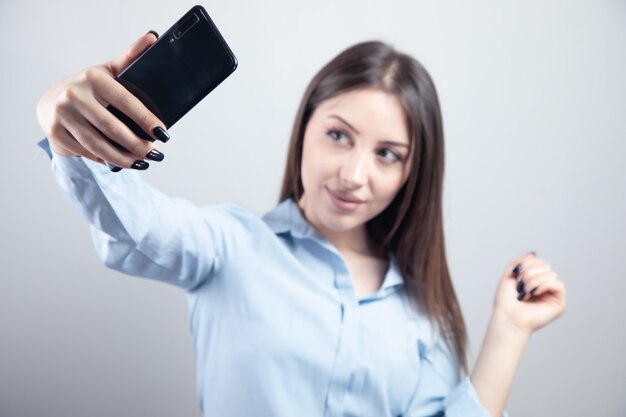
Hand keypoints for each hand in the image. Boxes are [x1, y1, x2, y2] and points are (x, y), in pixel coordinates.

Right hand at [36, 32, 166, 168]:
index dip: (146, 120)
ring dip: (124, 158)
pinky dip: (105, 159)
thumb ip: (130, 58)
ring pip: (99, 145)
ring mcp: (62, 115)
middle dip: (138, 145)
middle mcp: (75, 95)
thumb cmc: (87, 88)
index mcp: (93, 78)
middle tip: (156, 154)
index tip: (163, 134)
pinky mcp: (56, 133)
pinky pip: (87, 152)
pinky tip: (120, 162)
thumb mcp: (107, 72)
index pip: (126, 101)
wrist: (50, 102)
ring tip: (142, 163)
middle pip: (113, 128)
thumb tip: (153, 38)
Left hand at [492, 253, 566, 334]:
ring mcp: (552, 295)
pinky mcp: (559, 304)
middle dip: (530, 272)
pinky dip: (545, 285)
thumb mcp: (509, 275)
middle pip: (546, 265)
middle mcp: (545, 287)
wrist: (507, 316)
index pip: (539, 262)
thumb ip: (520, 262)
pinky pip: (559, 284)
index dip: (528, 263)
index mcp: (534, 281)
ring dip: (534, 281)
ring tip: (525, 293)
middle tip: (521, 286)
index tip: (517, 274)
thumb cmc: (506, 301)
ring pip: (551, 274)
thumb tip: (533, 254)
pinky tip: (534, 293)